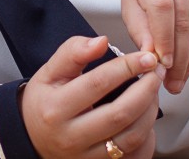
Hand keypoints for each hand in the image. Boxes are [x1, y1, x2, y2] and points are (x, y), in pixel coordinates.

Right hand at [21, 35, 162, 158]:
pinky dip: (146, 136)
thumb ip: (73, 52)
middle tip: (155, 73)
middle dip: (145, 90)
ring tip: (152, 92)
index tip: (145, 57)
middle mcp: (70, 137)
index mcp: (56, 108)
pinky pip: (132, 155)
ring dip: (149, 112)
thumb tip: (100, 41)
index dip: (126, 67)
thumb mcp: (49, 71)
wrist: (33, 137)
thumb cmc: (44, 102)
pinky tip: (145, 117)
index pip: (97, 84)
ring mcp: (86, 157)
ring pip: (130, 138)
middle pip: (119, 114)